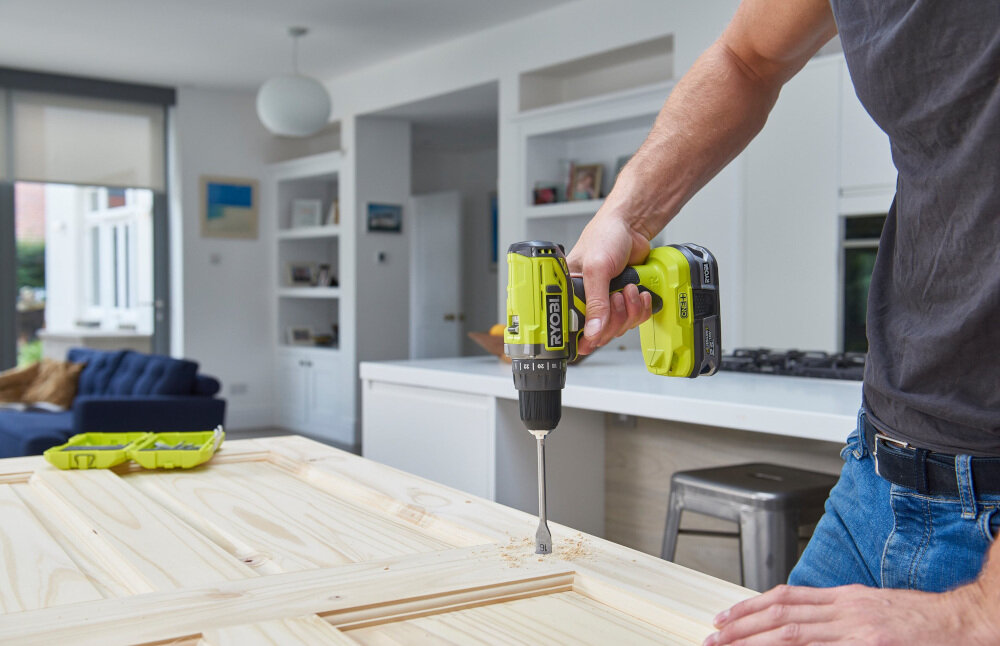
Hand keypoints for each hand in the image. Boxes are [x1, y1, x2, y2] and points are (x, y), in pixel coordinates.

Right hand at [566, 202, 652, 354]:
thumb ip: (595, 303)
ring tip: (629, 288)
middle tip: (616, 297)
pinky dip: (642, 308)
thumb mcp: (596, 269)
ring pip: (620, 327)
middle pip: (600, 332)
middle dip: (615, 317)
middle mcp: (587, 300)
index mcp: (570, 292)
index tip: (596, 332)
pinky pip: (635, 319)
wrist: (632, 227)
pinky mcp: (626, 301)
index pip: (572, 327)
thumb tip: (592, 332)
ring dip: (630, 310)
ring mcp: (608, 302)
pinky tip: (640, 292)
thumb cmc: (605, 237)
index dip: (585, 335)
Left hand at [704, 582, 998, 645]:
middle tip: (715, 639)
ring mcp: (856, 633)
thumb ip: (833, 611)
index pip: (785, 598)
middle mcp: (845, 612)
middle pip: (781, 618)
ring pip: (793, 637)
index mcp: (843, 597)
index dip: (750, 606)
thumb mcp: (869, 606)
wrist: (959, 624)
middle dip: (742, 628)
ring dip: (755, 644)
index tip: (725, 616)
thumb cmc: (917, 620)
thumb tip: (793, 621)